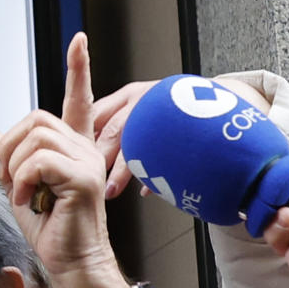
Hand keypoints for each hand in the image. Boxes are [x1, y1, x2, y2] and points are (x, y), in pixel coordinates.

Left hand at [0, 33, 126, 287]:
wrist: (70, 263)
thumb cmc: (50, 231)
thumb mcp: (17, 189)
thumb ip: (4, 160)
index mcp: (72, 148)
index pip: (77, 99)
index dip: (78, 69)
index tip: (79, 40)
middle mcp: (85, 148)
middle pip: (36, 118)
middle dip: (9, 147)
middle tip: (8, 180)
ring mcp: (88, 161)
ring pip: (34, 137)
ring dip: (13, 166)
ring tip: (20, 193)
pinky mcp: (84, 178)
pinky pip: (38, 161)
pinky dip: (22, 181)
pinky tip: (27, 201)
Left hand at [90, 74, 267, 198]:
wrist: (220, 99)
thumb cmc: (170, 109)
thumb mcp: (138, 105)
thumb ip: (110, 121)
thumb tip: (78, 144)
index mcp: (127, 96)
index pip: (96, 115)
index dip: (81, 138)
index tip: (68, 160)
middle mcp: (144, 102)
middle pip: (115, 130)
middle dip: (99, 158)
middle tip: (84, 180)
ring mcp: (166, 114)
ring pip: (140, 143)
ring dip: (123, 170)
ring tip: (110, 191)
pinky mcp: (187, 129)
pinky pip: (170, 154)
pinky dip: (158, 174)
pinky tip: (148, 190)